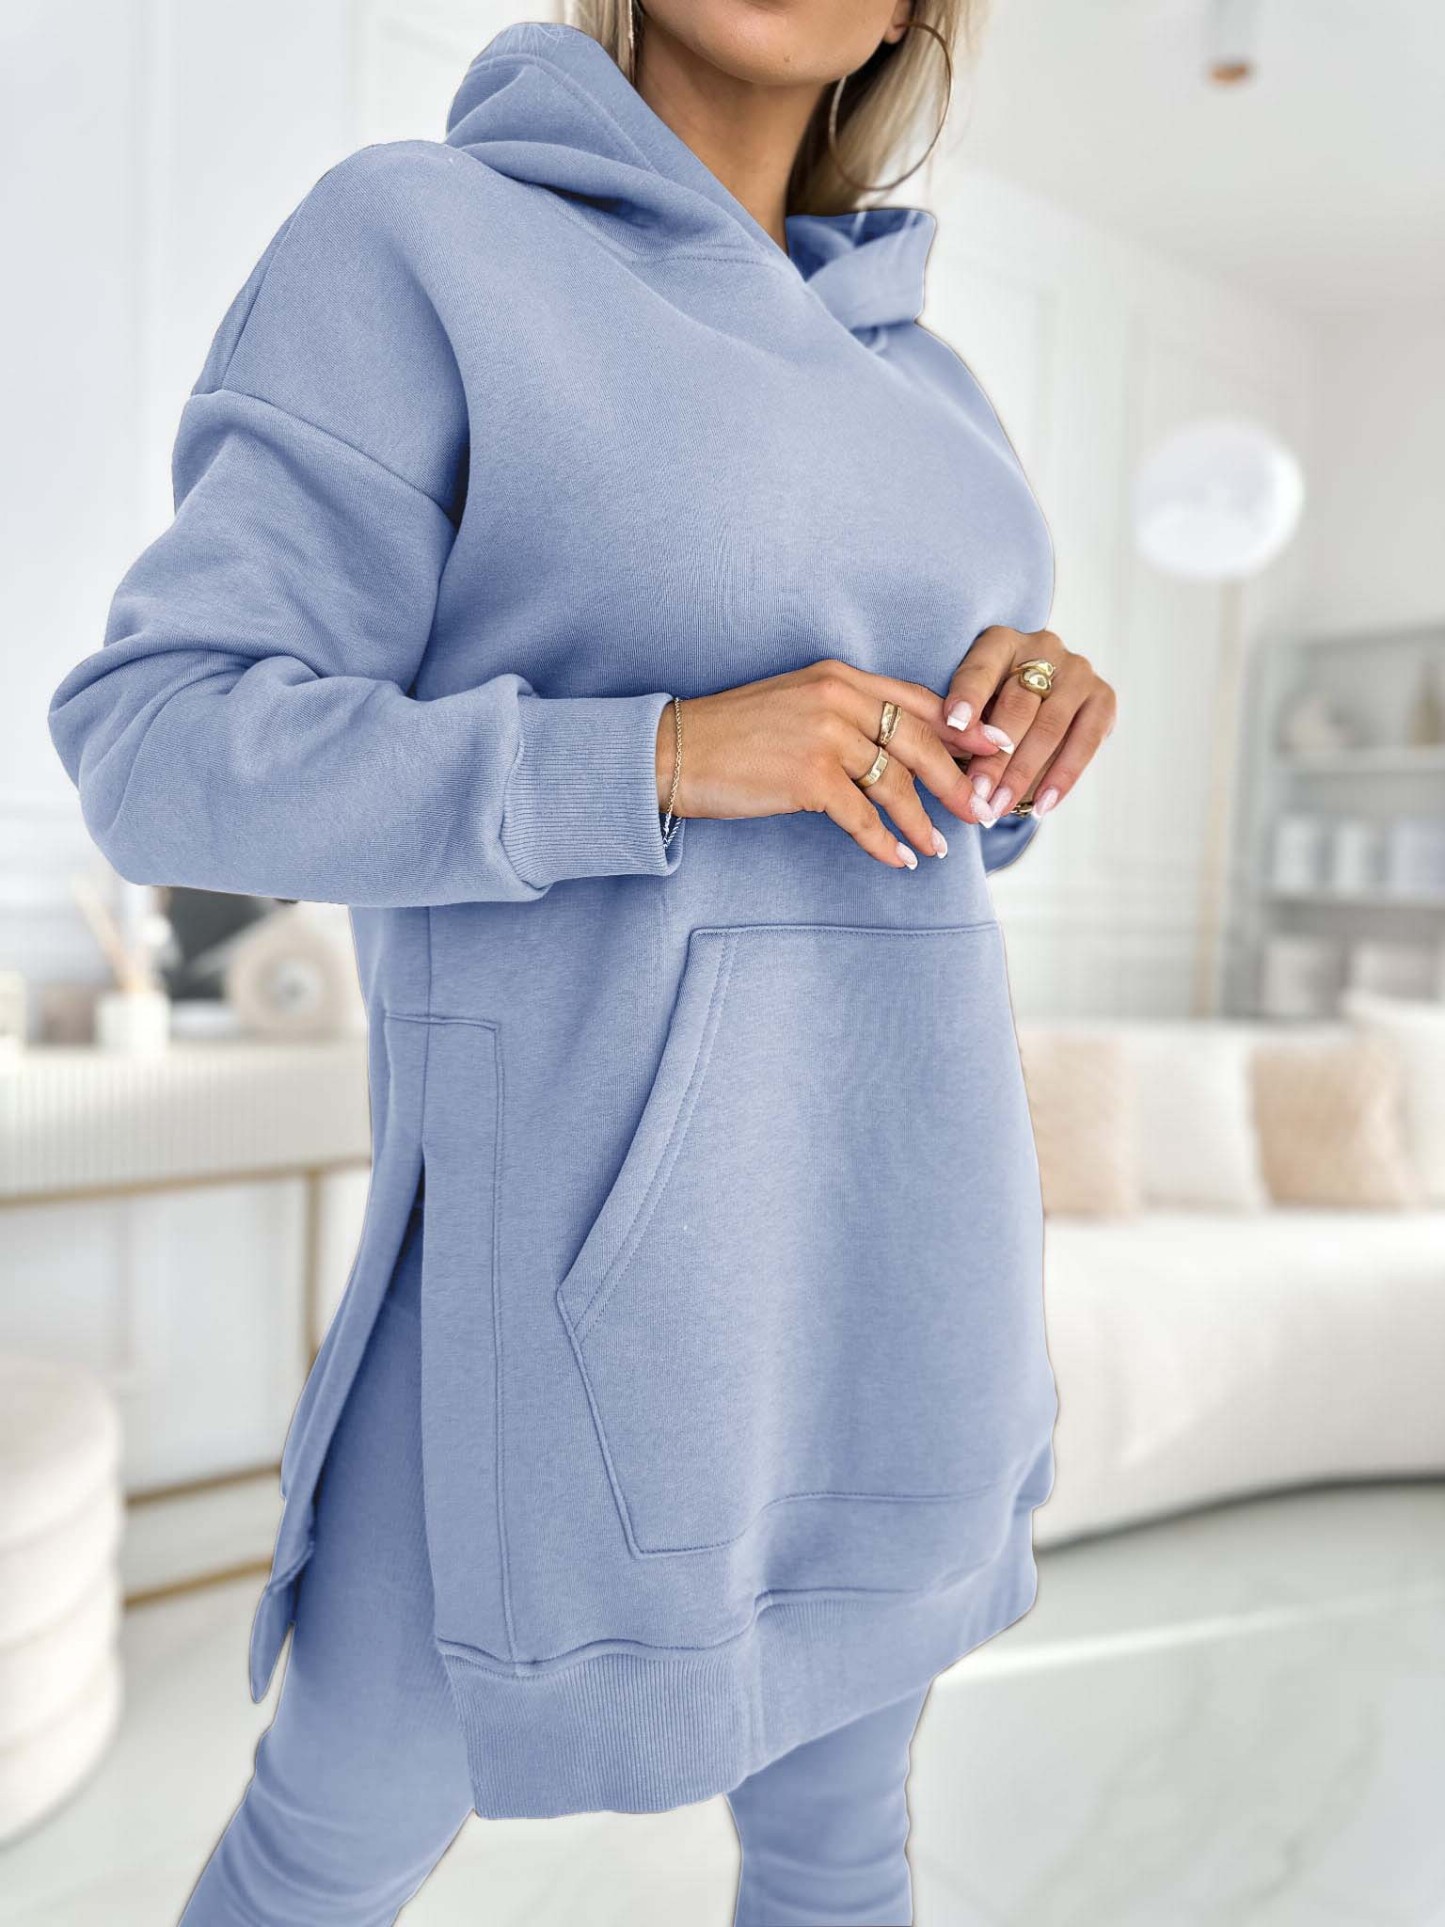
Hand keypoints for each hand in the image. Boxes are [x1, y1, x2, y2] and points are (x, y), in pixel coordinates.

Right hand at [657, 660, 981, 869]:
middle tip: (982, 810)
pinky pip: (862, 817)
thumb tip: (891, 750)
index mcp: (838, 676)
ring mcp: (823, 735)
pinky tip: (900, 859)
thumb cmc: (732, 735)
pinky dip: (885, 842)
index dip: (962, 728)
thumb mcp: (794, 705)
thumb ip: (843, 714)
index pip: (917, 700)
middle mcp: (836, 698)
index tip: (995, 749)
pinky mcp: (808, 776)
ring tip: (938, 847)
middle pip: (919, 741)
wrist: (675, 751)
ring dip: (922, 820)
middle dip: (957, 780)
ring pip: (895, 782)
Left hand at [938, 627, 1115, 823]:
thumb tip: (954, 771)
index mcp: (1001, 642)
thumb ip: (964, 730)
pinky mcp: (1104, 697)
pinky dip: (1062, 777)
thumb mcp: (971, 710)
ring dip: (1023, 773)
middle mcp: (1043, 646)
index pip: (982, 668)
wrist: (1041, 708)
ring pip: (1050, 726)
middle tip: (975, 793)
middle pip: (1017, 704)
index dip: (968, 695)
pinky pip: (1085, 741)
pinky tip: (1042, 805)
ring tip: (1000, 806)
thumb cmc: (990, 711)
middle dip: (994, 755)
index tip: (953, 724)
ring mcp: (1078, 671)